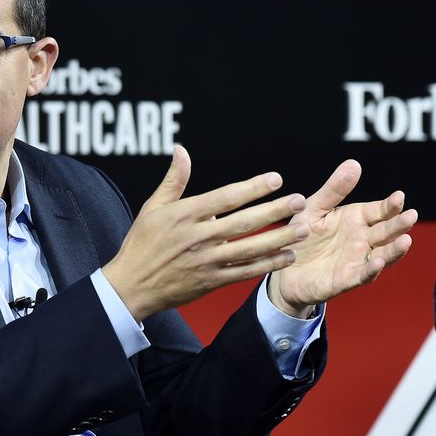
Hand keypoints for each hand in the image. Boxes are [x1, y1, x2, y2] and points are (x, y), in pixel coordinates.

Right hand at [103, 145, 308, 320]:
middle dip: (274, 211)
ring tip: (302, 228)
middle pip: (243, 222)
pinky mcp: (212, 281)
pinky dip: (267, 264)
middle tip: (299, 201)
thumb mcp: (153, 207)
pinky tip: (286, 255)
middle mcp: (197, 237)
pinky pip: (245, 271)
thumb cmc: (142, 243)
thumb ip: (173, 180)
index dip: (252, 188)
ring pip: (249, 248)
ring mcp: (206, 261)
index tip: (276, 179)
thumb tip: (181, 150)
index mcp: (183, 215)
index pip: (224, 198)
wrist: (132, 285)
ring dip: (279, 238)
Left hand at [270, 160, 415, 316]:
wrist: (283, 267)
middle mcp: (362, 240)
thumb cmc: (302, 236)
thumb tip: (354, 163)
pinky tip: (378, 262)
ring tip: (406, 240)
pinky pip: (362, 275)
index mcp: (356, 220)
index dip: (390, 205)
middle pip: (386, 231)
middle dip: (399, 224)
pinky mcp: (346, 279)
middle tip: (411, 215)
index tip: (399, 197)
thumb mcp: (313, 209)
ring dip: (395, 249)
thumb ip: (334, 190)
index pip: (379, 211)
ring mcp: (357, 260)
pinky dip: (372, 269)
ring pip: (383, 254)